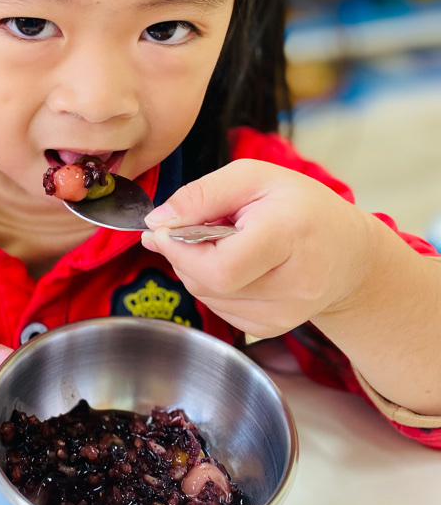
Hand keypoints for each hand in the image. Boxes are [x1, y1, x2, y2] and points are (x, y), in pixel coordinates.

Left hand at [141, 159, 377, 339]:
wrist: (348, 252)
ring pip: (209, 297)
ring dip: (196, 269)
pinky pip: (220, 309)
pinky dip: (211, 285)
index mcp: (288, 235)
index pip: (219, 265)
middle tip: (188, 228)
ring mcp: (285, 313)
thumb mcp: (253, 177)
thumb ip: (201, 194)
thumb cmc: (300, 206)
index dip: (179, 250)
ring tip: (222, 242)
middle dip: (182, 255)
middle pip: (209, 283)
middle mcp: (293, 284)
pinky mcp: (274, 327)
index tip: (162, 229)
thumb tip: (157, 221)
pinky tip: (233, 263)